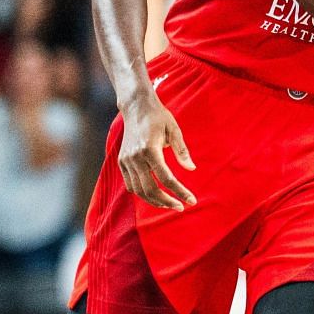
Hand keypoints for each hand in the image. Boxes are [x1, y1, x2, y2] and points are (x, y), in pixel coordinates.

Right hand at [117, 90, 195, 210]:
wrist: (136, 107)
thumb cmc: (158, 117)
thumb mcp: (174, 130)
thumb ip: (182, 151)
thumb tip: (191, 169)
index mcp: (150, 149)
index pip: (166, 178)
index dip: (180, 192)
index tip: (191, 201)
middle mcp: (135, 157)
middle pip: (151, 189)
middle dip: (167, 202)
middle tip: (180, 207)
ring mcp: (126, 160)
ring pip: (139, 190)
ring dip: (154, 201)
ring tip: (169, 204)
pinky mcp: (121, 162)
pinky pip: (131, 185)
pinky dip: (142, 193)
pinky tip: (154, 195)